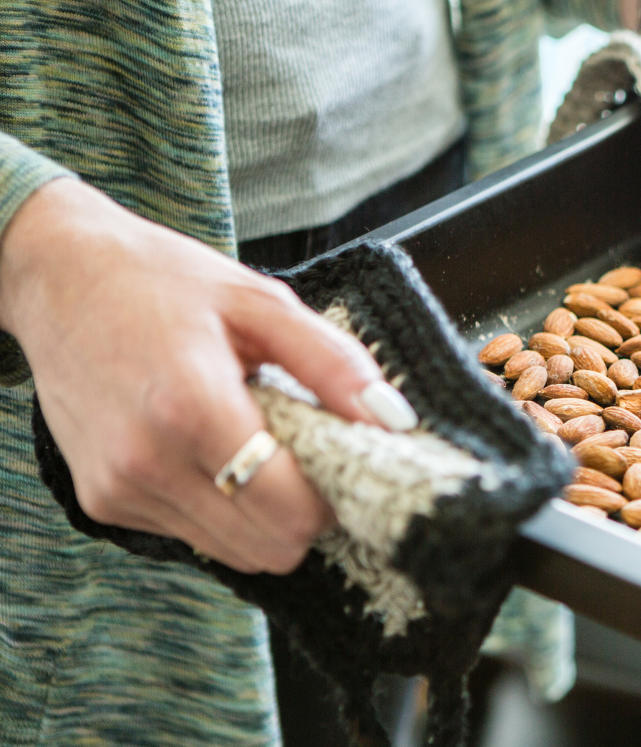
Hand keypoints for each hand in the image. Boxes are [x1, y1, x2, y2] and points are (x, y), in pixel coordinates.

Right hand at [0, 179, 386, 573]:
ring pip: (234, 553)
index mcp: (192, 407)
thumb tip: (392, 420)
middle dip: (305, 511)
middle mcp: (147, 463)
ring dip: (263, 513)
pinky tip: (213, 450)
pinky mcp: (102, 502)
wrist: (58, 277)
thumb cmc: (163, 282)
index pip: (291, 512)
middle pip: (269, 549)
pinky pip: (194, 535)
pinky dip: (222, 507)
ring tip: (256, 444)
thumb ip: (333, 362)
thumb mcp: (261, 301)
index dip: (334, 497)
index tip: (343, 457)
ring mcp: (119, 489)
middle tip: (306, 452)